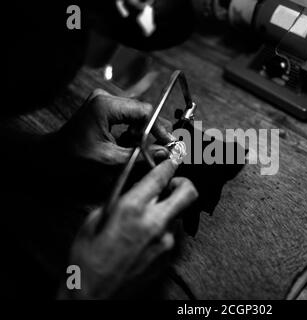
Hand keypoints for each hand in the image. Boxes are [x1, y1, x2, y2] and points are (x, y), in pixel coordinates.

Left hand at [56, 88, 174, 165]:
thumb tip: (165, 153)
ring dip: (143, 132)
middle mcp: (106, 98)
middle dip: (152, 131)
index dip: (160, 127)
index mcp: (106, 106)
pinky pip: (128, 117)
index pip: (144, 111)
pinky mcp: (105, 108)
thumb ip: (139, 155)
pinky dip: (133, 130)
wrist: (51, 156)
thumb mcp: (109, 160)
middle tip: (161, 148)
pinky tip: (130, 143)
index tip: (169, 142)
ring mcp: (105, 102)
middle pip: (142, 111)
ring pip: (137, 114)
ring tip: (141, 149)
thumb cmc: (74, 158)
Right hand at [59, 159, 197, 298]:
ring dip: (168, 210)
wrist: (93, 296)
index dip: (169, 161)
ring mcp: (166, 242)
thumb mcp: (94, 220)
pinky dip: (163, 230)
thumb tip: (135, 188)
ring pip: (179, 214)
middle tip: (170, 185)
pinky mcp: (168, 257)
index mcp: (132, 209)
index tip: (173, 156)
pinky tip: (144, 239)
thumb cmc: (86, 258)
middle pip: (188, 191)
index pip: (161, 175)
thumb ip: (119, 200)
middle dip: (182, 182)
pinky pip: (172, 234)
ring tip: (147, 220)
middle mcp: (155, 223)